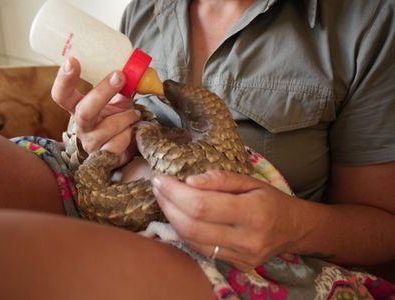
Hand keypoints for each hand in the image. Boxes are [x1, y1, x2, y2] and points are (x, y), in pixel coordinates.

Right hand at [51, 57, 140, 164]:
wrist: (126, 145)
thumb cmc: (118, 117)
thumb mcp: (117, 99)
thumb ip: (121, 85)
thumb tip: (134, 68)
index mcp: (78, 107)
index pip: (62, 95)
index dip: (64, 80)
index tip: (72, 61)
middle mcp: (81, 125)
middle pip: (84, 111)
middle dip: (103, 92)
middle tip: (120, 76)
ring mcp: (91, 143)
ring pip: (108, 127)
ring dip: (126, 117)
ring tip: (133, 114)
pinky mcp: (103, 157)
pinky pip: (119, 142)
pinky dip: (130, 132)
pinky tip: (131, 130)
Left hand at [152, 170, 302, 270]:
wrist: (293, 229)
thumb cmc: (271, 200)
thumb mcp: (251, 181)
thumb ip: (220, 179)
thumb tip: (189, 182)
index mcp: (253, 213)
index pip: (202, 205)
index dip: (175, 193)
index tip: (161, 179)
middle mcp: (246, 240)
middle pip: (192, 226)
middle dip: (168, 204)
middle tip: (158, 187)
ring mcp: (240, 257)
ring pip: (192, 240)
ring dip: (171, 218)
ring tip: (164, 198)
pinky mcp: (234, 266)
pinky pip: (199, 248)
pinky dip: (184, 231)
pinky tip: (178, 215)